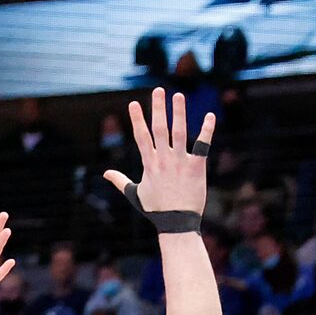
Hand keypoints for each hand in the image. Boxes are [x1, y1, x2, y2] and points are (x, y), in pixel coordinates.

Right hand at [105, 90, 213, 220]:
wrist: (176, 224)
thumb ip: (120, 181)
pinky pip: (202, 146)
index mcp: (149, 164)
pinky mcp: (196, 168)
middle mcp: (163, 160)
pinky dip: (206, 131)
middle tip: (158, 90)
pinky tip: (210, 116)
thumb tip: (105, 174)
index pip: (141, 137)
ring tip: (178, 96)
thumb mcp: (134, 195)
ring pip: (179, 133)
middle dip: (158, 109)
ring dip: (179, 113)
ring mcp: (179, 163)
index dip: (137, 120)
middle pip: (159, 129)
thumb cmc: (156, 210)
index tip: (133, 104)